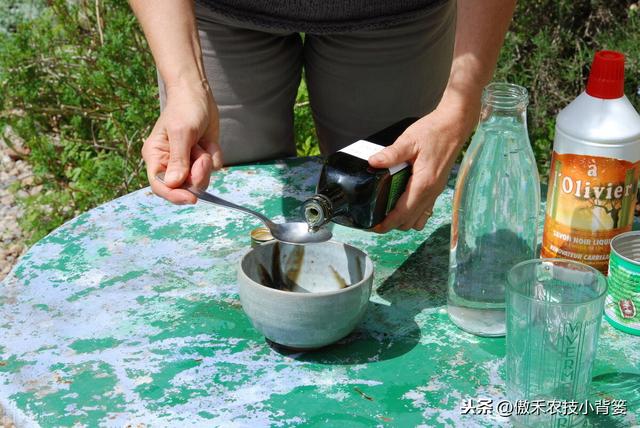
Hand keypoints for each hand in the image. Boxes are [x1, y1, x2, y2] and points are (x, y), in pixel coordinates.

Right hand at [142, 80, 222, 203]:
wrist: (199, 95)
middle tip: (202, 156)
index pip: (160, 186)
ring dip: (207, 162)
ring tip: (203, 144)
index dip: (175, 195)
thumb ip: (178, 159)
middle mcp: (169, 164)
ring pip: (202, 180)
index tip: (192, 198)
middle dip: (198, 174)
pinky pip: (214, 168)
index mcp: (155, 157)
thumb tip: (172, 184)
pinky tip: (208, 140)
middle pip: (185, 187)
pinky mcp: (202, 159)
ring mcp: (187, 163)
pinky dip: (215, 154)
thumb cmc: (185, 109)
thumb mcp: (181, 132)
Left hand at [368, 95, 479, 231]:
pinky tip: (401, 202)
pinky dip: (413, 213)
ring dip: (403, 220)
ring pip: (418, 219)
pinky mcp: (437, 188)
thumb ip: (391, 154)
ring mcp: (436, 192)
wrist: (455, 126)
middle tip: (375, 219)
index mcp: (423, 184)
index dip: (387, 224)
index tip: (373, 227)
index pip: (403, 213)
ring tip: (387, 213)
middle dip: (392, 224)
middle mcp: (431, 192)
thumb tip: (373, 162)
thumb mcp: (409, 140)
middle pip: (410, 221)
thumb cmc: (435, 131)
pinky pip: (425, 210)